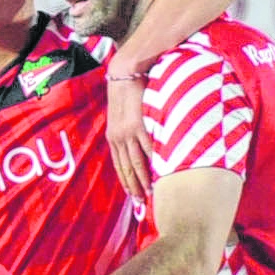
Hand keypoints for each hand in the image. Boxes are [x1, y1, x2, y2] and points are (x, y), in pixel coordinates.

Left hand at [105, 67, 150, 202]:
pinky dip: (155, 162)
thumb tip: (138, 147)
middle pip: (127, 168)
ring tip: (153, 192)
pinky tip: (161, 172)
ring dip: (145, 179)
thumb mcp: (122, 116)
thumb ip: (128, 132)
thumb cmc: (128, 94)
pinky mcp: (140, 125)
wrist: (126, 72)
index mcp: (113, 137)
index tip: (133, 196)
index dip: (126, 182)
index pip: (119, 165)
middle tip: (143, 202)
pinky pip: (149, 148)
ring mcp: (129, 132)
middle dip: (135, 186)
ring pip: (138, 162)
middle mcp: (118, 137)